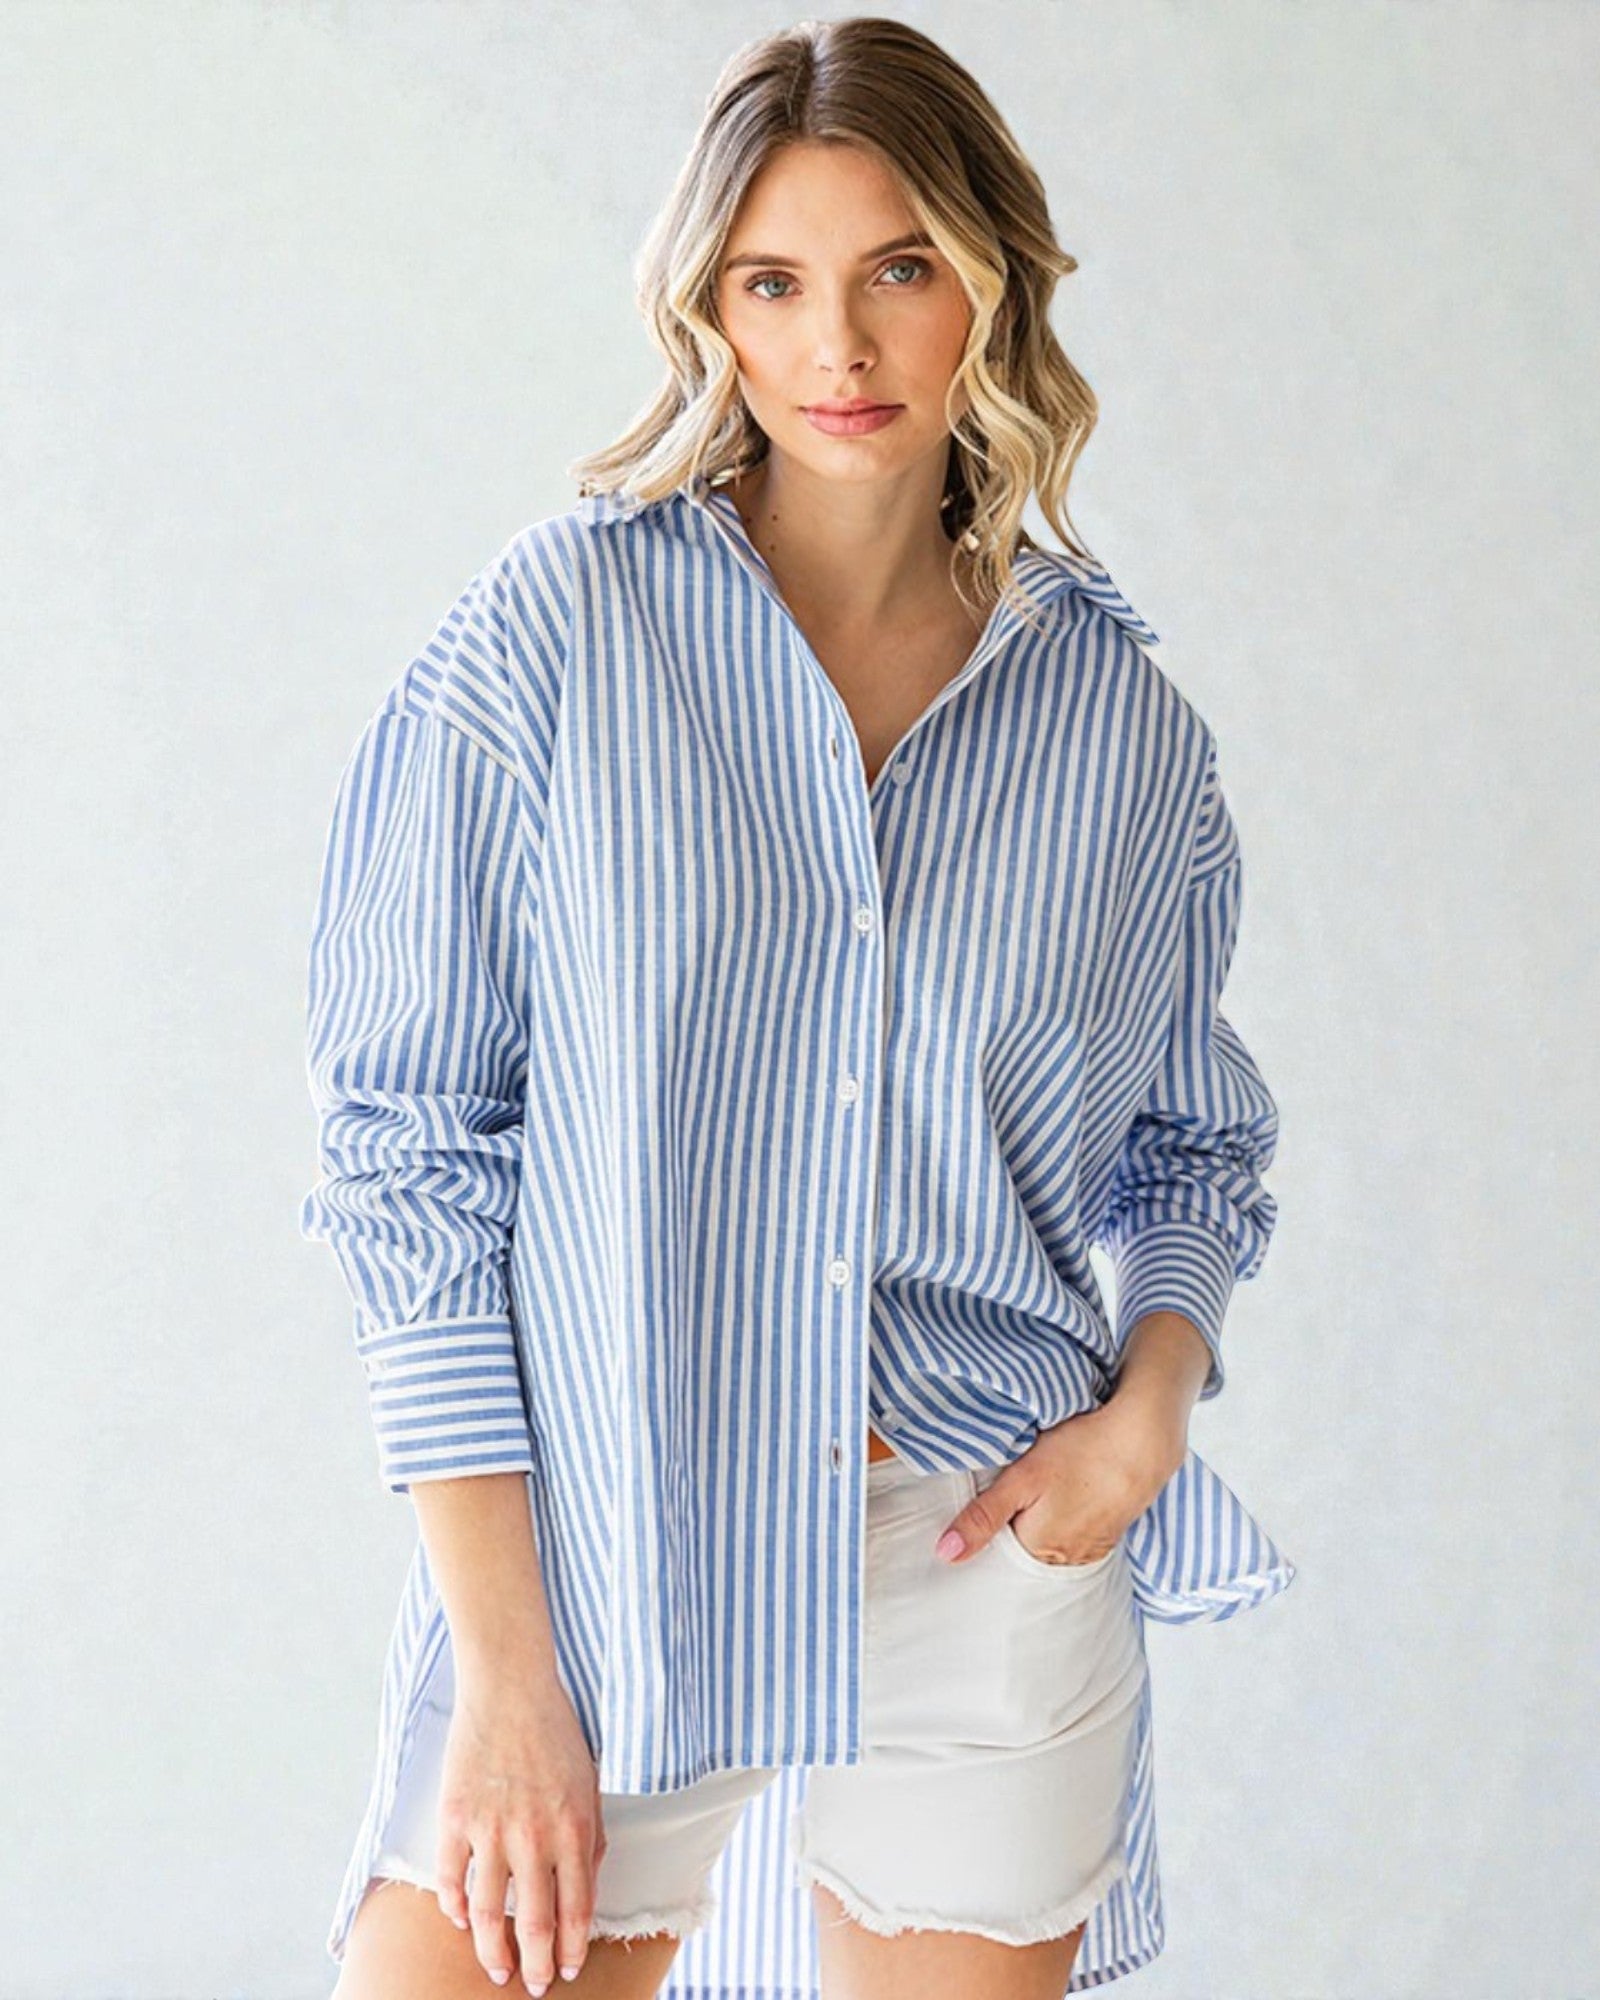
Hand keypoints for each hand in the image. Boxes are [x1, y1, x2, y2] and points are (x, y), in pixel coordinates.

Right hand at [434, 1667, 606, 1992]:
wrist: (510, 1688)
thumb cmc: (555, 1732)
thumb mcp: (589, 1784)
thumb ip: (590, 1835)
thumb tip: (585, 1884)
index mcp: (574, 1828)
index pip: (575, 1909)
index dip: (570, 1947)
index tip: (565, 1969)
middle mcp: (535, 1837)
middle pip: (534, 1922)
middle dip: (534, 1965)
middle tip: (530, 1987)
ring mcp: (492, 1830)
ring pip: (488, 1912)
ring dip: (492, 1949)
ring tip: (497, 1967)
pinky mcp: (456, 1818)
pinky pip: (453, 1878)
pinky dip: (454, 1907)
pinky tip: (460, 1920)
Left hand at [934, 1400, 1182, 1566]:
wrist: (1142, 1440)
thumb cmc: (1080, 1453)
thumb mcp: (1021, 1479)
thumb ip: (983, 1517)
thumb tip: (945, 1554)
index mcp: (1038, 1550)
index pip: (998, 1554)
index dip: (988, 1530)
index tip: (985, 1507)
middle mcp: (1066, 1560)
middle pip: (1025, 1551)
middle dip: (1015, 1528)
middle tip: (1016, 1493)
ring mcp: (1092, 1550)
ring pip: (1052, 1544)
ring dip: (1043, 1524)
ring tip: (1044, 1492)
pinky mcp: (1110, 1534)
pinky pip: (1077, 1538)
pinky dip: (1067, 1521)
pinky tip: (1067, 1497)